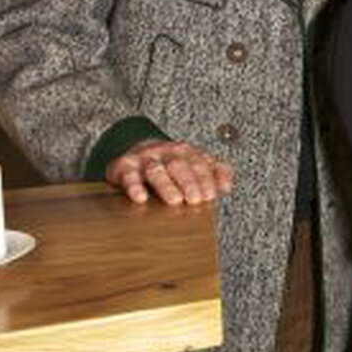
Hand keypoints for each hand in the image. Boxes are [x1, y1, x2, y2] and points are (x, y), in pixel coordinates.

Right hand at [106, 139, 233, 206]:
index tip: (210, 195)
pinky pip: (128, 176)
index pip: (199, 163)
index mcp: (185, 152)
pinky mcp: (124, 167)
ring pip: (155, 169)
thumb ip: (213, 172)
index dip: (206, 178)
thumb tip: (226, 186)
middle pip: (179, 164)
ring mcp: (145, 159)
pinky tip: (140, 197)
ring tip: (175, 200)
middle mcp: (165, 152)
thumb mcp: (193, 165)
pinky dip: (134, 186)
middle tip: (195, 199)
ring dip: (166, 185)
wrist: (136, 152)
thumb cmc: (170, 165)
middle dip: (189, 182)